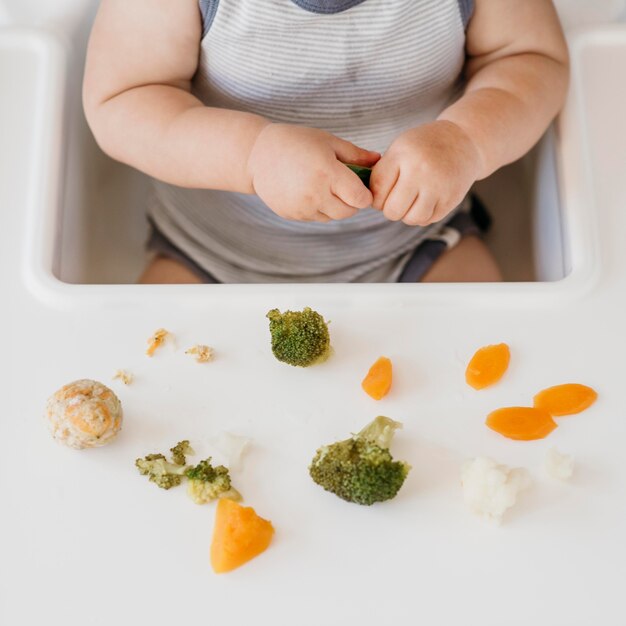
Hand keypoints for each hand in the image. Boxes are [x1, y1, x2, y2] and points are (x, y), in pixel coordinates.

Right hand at [247, 124, 379, 221]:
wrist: (257, 155)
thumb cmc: (296, 142)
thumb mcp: (327, 141)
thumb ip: (355, 154)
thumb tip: (379, 161)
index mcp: (327, 172)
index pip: (361, 198)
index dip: (365, 194)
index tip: (361, 186)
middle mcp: (315, 193)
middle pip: (349, 212)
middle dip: (352, 202)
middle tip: (344, 187)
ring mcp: (302, 207)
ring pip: (333, 217)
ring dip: (335, 206)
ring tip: (325, 187)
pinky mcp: (292, 215)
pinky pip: (316, 218)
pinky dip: (318, 209)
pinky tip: (309, 191)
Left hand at [370, 121, 481, 225]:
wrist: (463, 141)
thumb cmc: (422, 147)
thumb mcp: (399, 148)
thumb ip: (381, 173)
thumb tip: (366, 201)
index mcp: (402, 155)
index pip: (377, 191)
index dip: (375, 199)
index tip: (381, 194)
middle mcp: (420, 170)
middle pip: (392, 210)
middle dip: (390, 209)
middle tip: (396, 200)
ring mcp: (438, 186)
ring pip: (410, 219)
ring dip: (407, 215)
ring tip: (410, 201)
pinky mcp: (451, 199)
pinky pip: (427, 220)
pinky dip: (422, 215)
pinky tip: (425, 201)